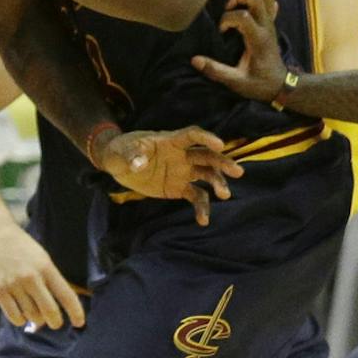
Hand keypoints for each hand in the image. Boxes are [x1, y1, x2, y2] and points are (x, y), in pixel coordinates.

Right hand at [0, 217, 86, 329]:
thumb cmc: (22, 248)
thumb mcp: (42, 258)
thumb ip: (50, 280)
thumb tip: (55, 308)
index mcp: (46, 267)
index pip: (66, 295)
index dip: (75, 312)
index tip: (79, 323)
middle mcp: (31, 277)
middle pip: (49, 311)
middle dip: (56, 321)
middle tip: (55, 323)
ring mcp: (13, 285)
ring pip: (32, 315)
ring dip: (37, 319)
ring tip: (35, 312)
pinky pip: (14, 316)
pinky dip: (21, 320)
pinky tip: (21, 313)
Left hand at [97, 127, 243, 225]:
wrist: (120, 164)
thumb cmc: (122, 151)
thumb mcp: (122, 152)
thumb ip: (132, 155)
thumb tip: (139, 163)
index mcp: (171, 141)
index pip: (191, 136)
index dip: (206, 138)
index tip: (220, 145)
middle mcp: (182, 155)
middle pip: (207, 156)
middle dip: (222, 163)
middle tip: (237, 173)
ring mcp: (183, 172)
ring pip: (206, 176)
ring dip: (217, 184)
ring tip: (225, 195)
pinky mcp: (180, 188)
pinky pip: (195, 196)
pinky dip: (201, 208)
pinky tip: (203, 220)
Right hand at [190, 0, 287, 101]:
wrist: (281, 86)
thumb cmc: (259, 84)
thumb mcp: (236, 82)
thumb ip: (216, 71)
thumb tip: (195, 60)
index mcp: (258, 39)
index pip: (243, 16)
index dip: (227, 19)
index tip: (222, 32)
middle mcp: (266, 26)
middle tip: (226, 9)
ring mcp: (271, 22)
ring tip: (235, 2)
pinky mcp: (272, 22)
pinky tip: (247, 4)